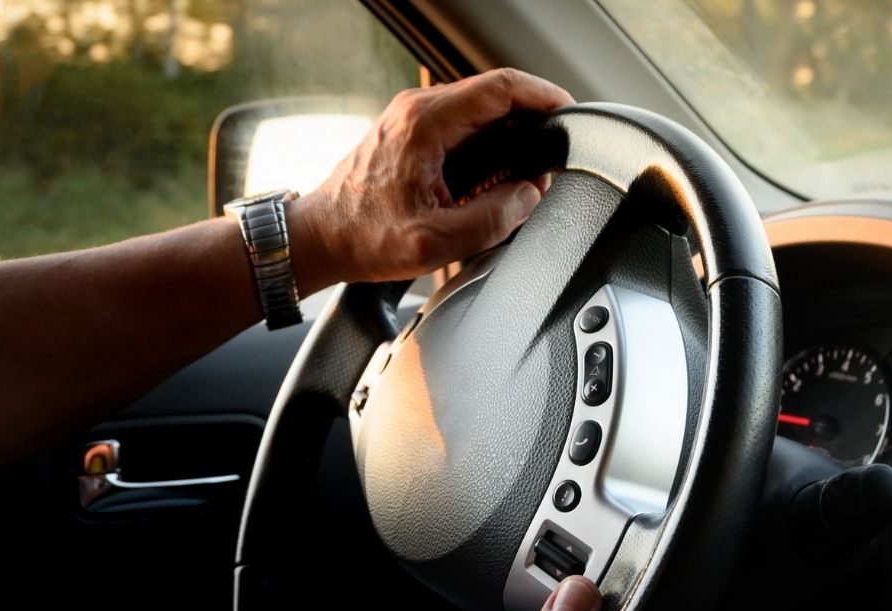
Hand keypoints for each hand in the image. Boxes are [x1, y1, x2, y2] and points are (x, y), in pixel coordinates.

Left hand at [288, 68, 573, 293]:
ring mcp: (412, 117)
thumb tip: (529, 195)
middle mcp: (418, 110)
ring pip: (480, 109)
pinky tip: (495, 177)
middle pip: (495, 94)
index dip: (545, 96)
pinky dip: (488, 142)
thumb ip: (493, 219)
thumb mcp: (437, 242)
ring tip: (526, 174)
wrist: (321, 238)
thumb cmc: (365, 238)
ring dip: (510, 134)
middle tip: (552, 158)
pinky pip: (463, 123)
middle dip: (533, 120)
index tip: (570, 113)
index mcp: (426, 124)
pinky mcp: (411, 131)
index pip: (502, 87)